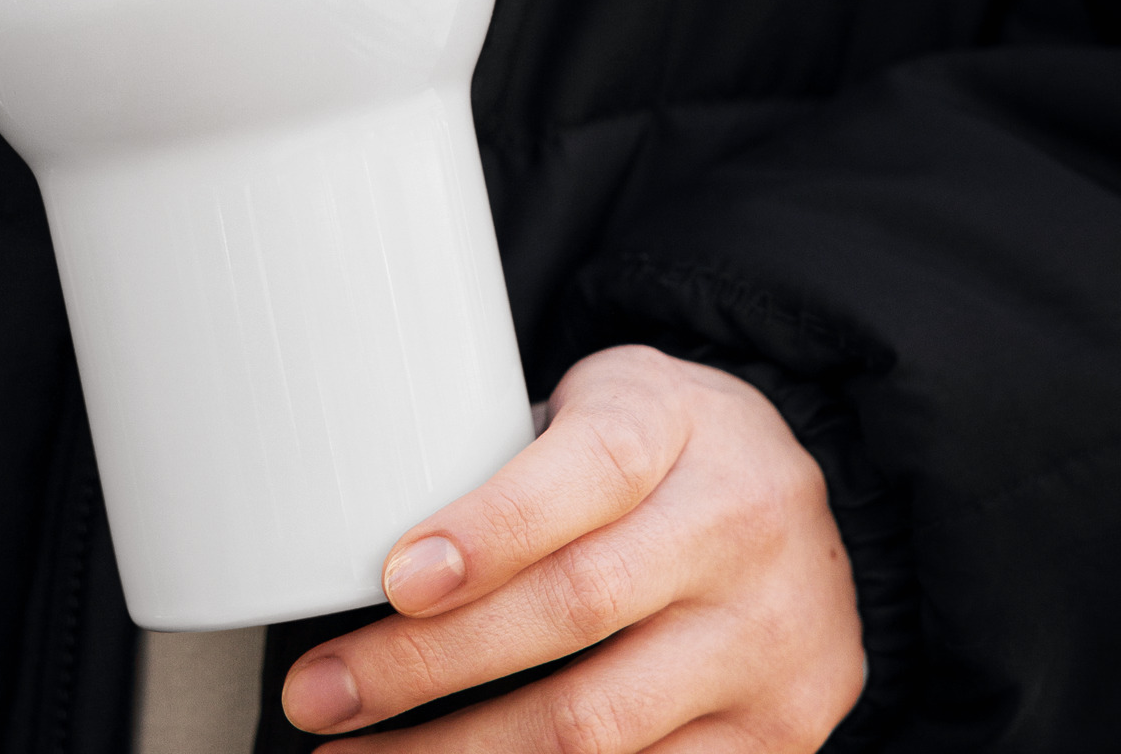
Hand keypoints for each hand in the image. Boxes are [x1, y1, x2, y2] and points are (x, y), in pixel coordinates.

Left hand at [282, 346, 864, 750]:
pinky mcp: (781, 733)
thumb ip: (510, 454)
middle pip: (573, 608)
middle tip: (322, 692)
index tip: (395, 581)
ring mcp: (768, 642)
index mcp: (676, 423)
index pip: (587, 474)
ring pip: (599, 726)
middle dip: (428, 665)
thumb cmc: (657, 441)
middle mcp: (738, 529)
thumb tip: (363, 535)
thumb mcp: (598, 399)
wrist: (798, 493)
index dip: (489, 532)